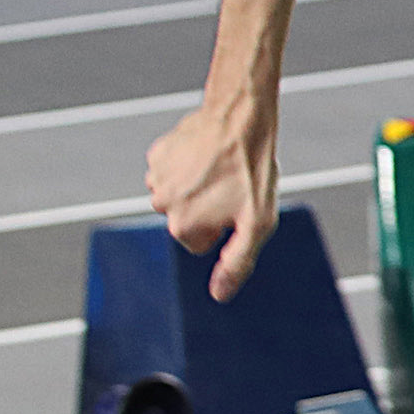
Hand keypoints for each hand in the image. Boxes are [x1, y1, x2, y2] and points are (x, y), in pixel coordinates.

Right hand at [146, 100, 279, 301]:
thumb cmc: (253, 171)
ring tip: (222, 167)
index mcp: (182, 227)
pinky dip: (188, 163)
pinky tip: (208, 153)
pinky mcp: (157, 153)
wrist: (241, 118)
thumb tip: (219, 295)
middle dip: (209, 208)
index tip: (237, 206)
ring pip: (180, 194)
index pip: (201, 243)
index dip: (225, 226)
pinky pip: (173, 169)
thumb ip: (237, 263)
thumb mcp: (258, 223)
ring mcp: (155, 177)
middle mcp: (160, 204)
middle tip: (233, 185)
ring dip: (198, 185)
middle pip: (188, 219)